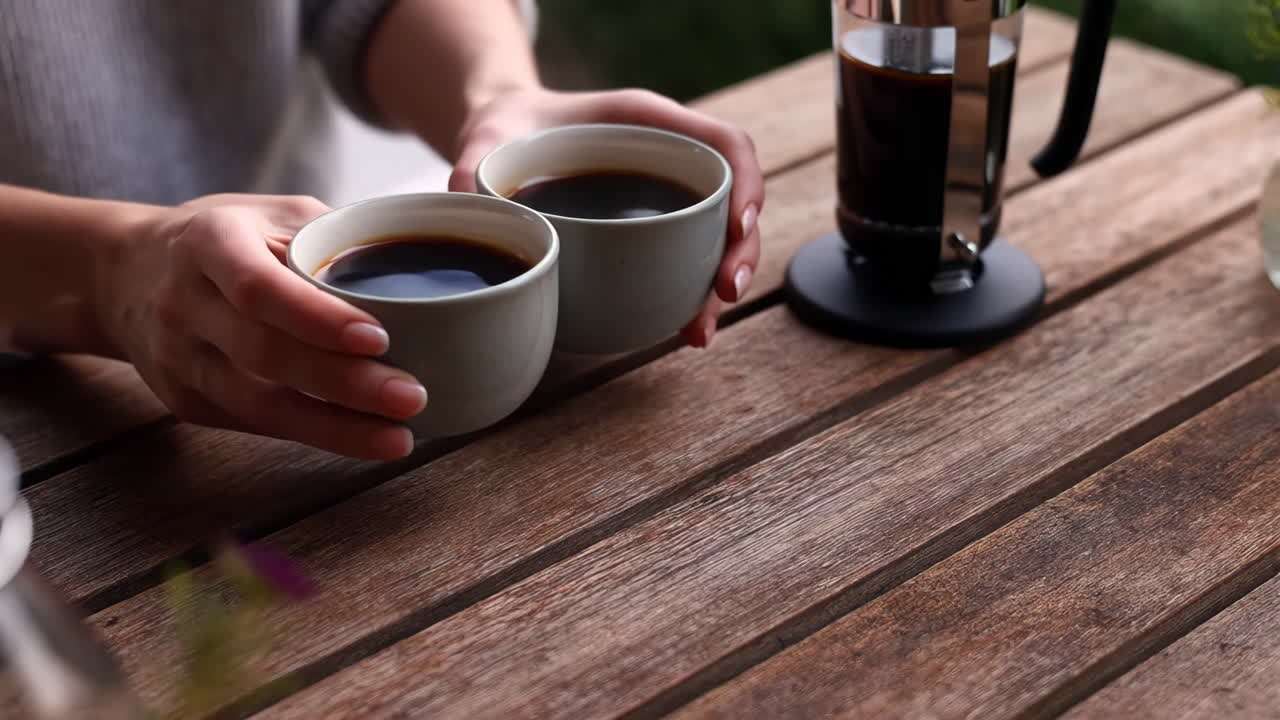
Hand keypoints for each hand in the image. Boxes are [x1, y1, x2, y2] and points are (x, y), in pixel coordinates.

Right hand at [95, 194, 427, 460]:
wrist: (127, 274)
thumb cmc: (228, 237)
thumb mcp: (274, 215)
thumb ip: (335, 237)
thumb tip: (424, 253)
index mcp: (208, 241)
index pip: (259, 287)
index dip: (317, 318)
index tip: (378, 338)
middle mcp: (185, 302)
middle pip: (263, 354)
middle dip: (343, 383)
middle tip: (412, 397)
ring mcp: (180, 358)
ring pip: (258, 404)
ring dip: (334, 427)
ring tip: (398, 438)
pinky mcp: (187, 401)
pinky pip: (255, 423)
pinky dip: (314, 433)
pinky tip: (364, 439)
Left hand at [448, 87, 764, 347]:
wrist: (503, 142)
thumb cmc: (505, 130)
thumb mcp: (488, 134)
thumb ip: (474, 157)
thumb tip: (461, 194)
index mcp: (647, 122)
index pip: (725, 144)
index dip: (744, 184)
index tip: (736, 226)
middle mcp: (669, 161)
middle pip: (733, 202)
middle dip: (739, 251)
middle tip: (722, 296)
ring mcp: (666, 201)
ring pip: (717, 242)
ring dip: (718, 289)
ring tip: (698, 334)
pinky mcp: (652, 235)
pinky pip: (687, 263)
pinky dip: (690, 299)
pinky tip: (681, 334)